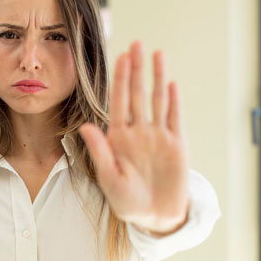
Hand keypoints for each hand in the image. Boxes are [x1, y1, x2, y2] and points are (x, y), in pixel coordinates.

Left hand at [78, 41, 188, 233]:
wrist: (155, 216)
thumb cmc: (127, 201)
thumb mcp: (110, 177)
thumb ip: (100, 151)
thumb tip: (85, 127)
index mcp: (119, 137)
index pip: (119, 102)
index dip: (119, 79)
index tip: (119, 57)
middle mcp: (138, 131)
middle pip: (138, 94)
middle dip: (136, 70)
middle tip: (136, 44)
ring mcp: (158, 136)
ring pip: (157, 100)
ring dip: (157, 77)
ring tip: (157, 53)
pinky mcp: (176, 145)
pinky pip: (174, 118)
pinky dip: (173, 101)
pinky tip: (171, 83)